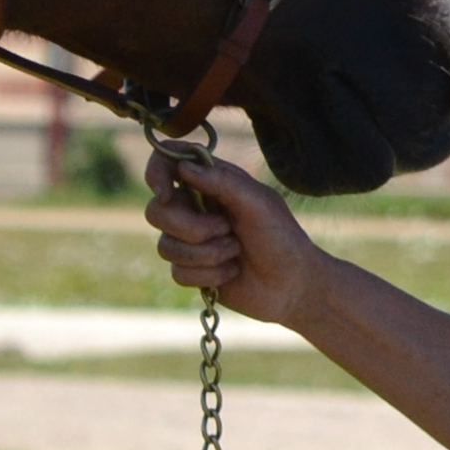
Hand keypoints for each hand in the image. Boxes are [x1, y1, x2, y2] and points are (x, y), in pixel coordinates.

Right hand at [141, 146, 322, 325]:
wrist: (292, 286)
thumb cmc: (282, 238)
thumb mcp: (259, 203)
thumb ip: (223, 182)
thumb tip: (183, 167)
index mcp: (212, 183)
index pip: (169, 163)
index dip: (157, 173)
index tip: (166, 193)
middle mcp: (195, 209)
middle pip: (157, 211)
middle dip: (192, 227)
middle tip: (226, 229)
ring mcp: (190, 240)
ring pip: (165, 246)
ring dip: (207, 254)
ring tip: (236, 253)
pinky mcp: (190, 269)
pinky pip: (177, 272)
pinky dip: (209, 276)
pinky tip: (231, 273)